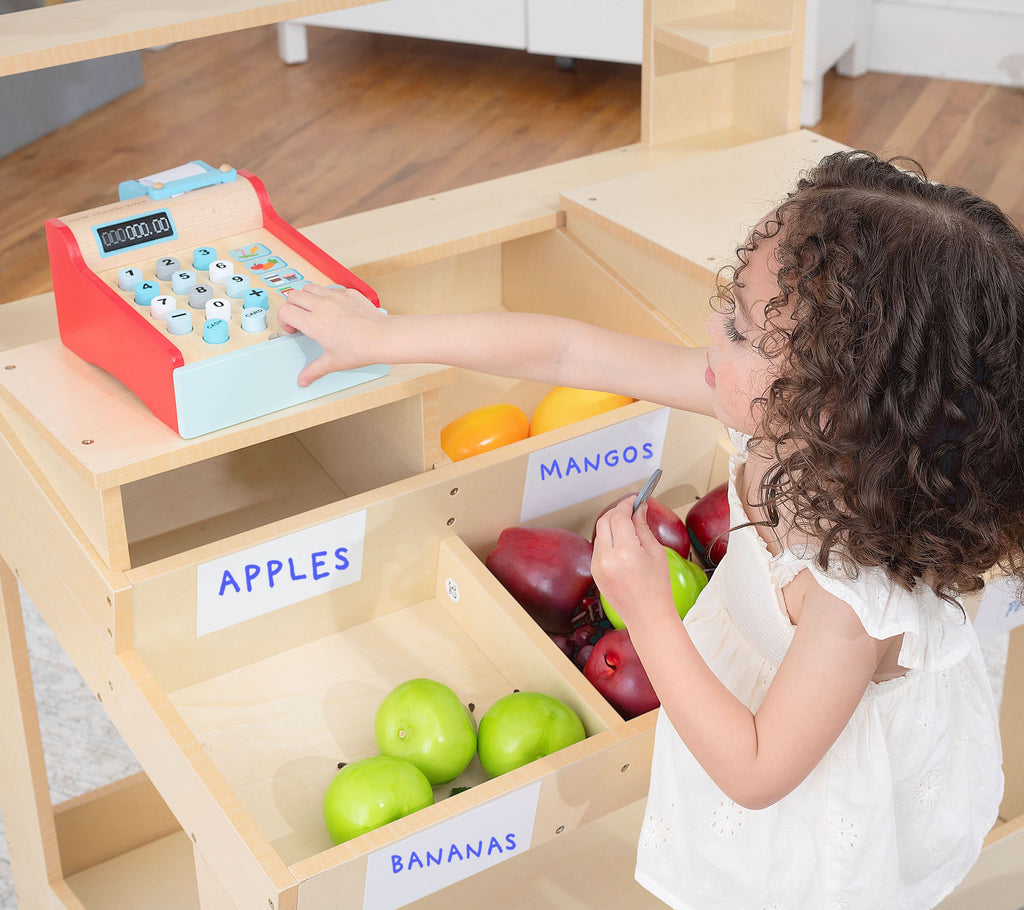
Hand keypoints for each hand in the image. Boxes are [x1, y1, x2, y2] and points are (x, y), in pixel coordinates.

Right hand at [277, 284, 386, 386]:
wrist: (383, 337)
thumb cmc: (360, 349)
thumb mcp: (333, 362)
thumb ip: (314, 370)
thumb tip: (303, 380)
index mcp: (314, 322)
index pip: (285, 311)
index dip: (283, 320)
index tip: (292, 329)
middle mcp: (322, 305)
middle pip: (293, 296)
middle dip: (292, 307)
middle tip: (300, 320)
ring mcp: (335, 296)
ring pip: (309, 287)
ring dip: (306, 297)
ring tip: (314, 311)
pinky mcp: (348, 293)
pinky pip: (330, 288)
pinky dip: (326, 296)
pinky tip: (334, 309)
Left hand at [591, 499, 676, 630]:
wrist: (647, 616)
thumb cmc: (657, 588)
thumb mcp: (655, 553)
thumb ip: (643, 527)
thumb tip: (639, 509)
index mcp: (625, 552)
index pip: (619, 516)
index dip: (627, 504)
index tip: (634, 499)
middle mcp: (606, 558)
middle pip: (605, 521)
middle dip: (617, 511)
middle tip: (632, 509)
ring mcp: (597, 566)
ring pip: (600, 533)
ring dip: (612, 524)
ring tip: (629, 525)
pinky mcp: (594, 572)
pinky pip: (598, 547)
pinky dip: (608, 539)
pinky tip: (622, 542)